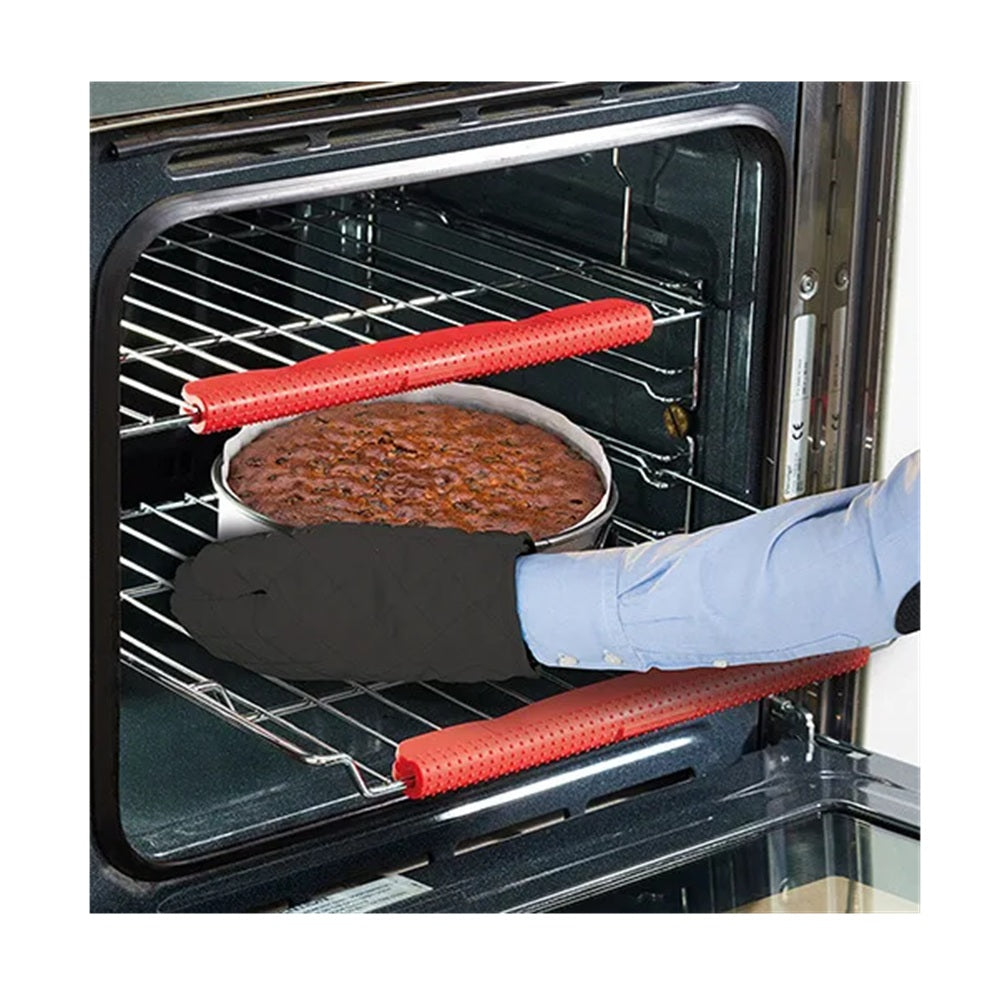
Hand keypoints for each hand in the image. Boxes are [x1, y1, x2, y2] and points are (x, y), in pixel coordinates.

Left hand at [170, 521, 535, 683]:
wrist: (471, 610)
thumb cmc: (399, 574)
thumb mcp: (314, 551)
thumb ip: (250, 563)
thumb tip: (205, 572)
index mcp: (273, 630)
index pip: (206, 606)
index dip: (194, 575)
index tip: (193, 555)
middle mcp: (289, 655)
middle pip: (223, 632)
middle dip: (206, 599)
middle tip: (202, 569)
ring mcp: (321, 657)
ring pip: (253, 640)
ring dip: (234, 613)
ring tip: (231, 583)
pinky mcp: (349, 653)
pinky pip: (286, 644)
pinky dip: (268, 622)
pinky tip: (280, 599)